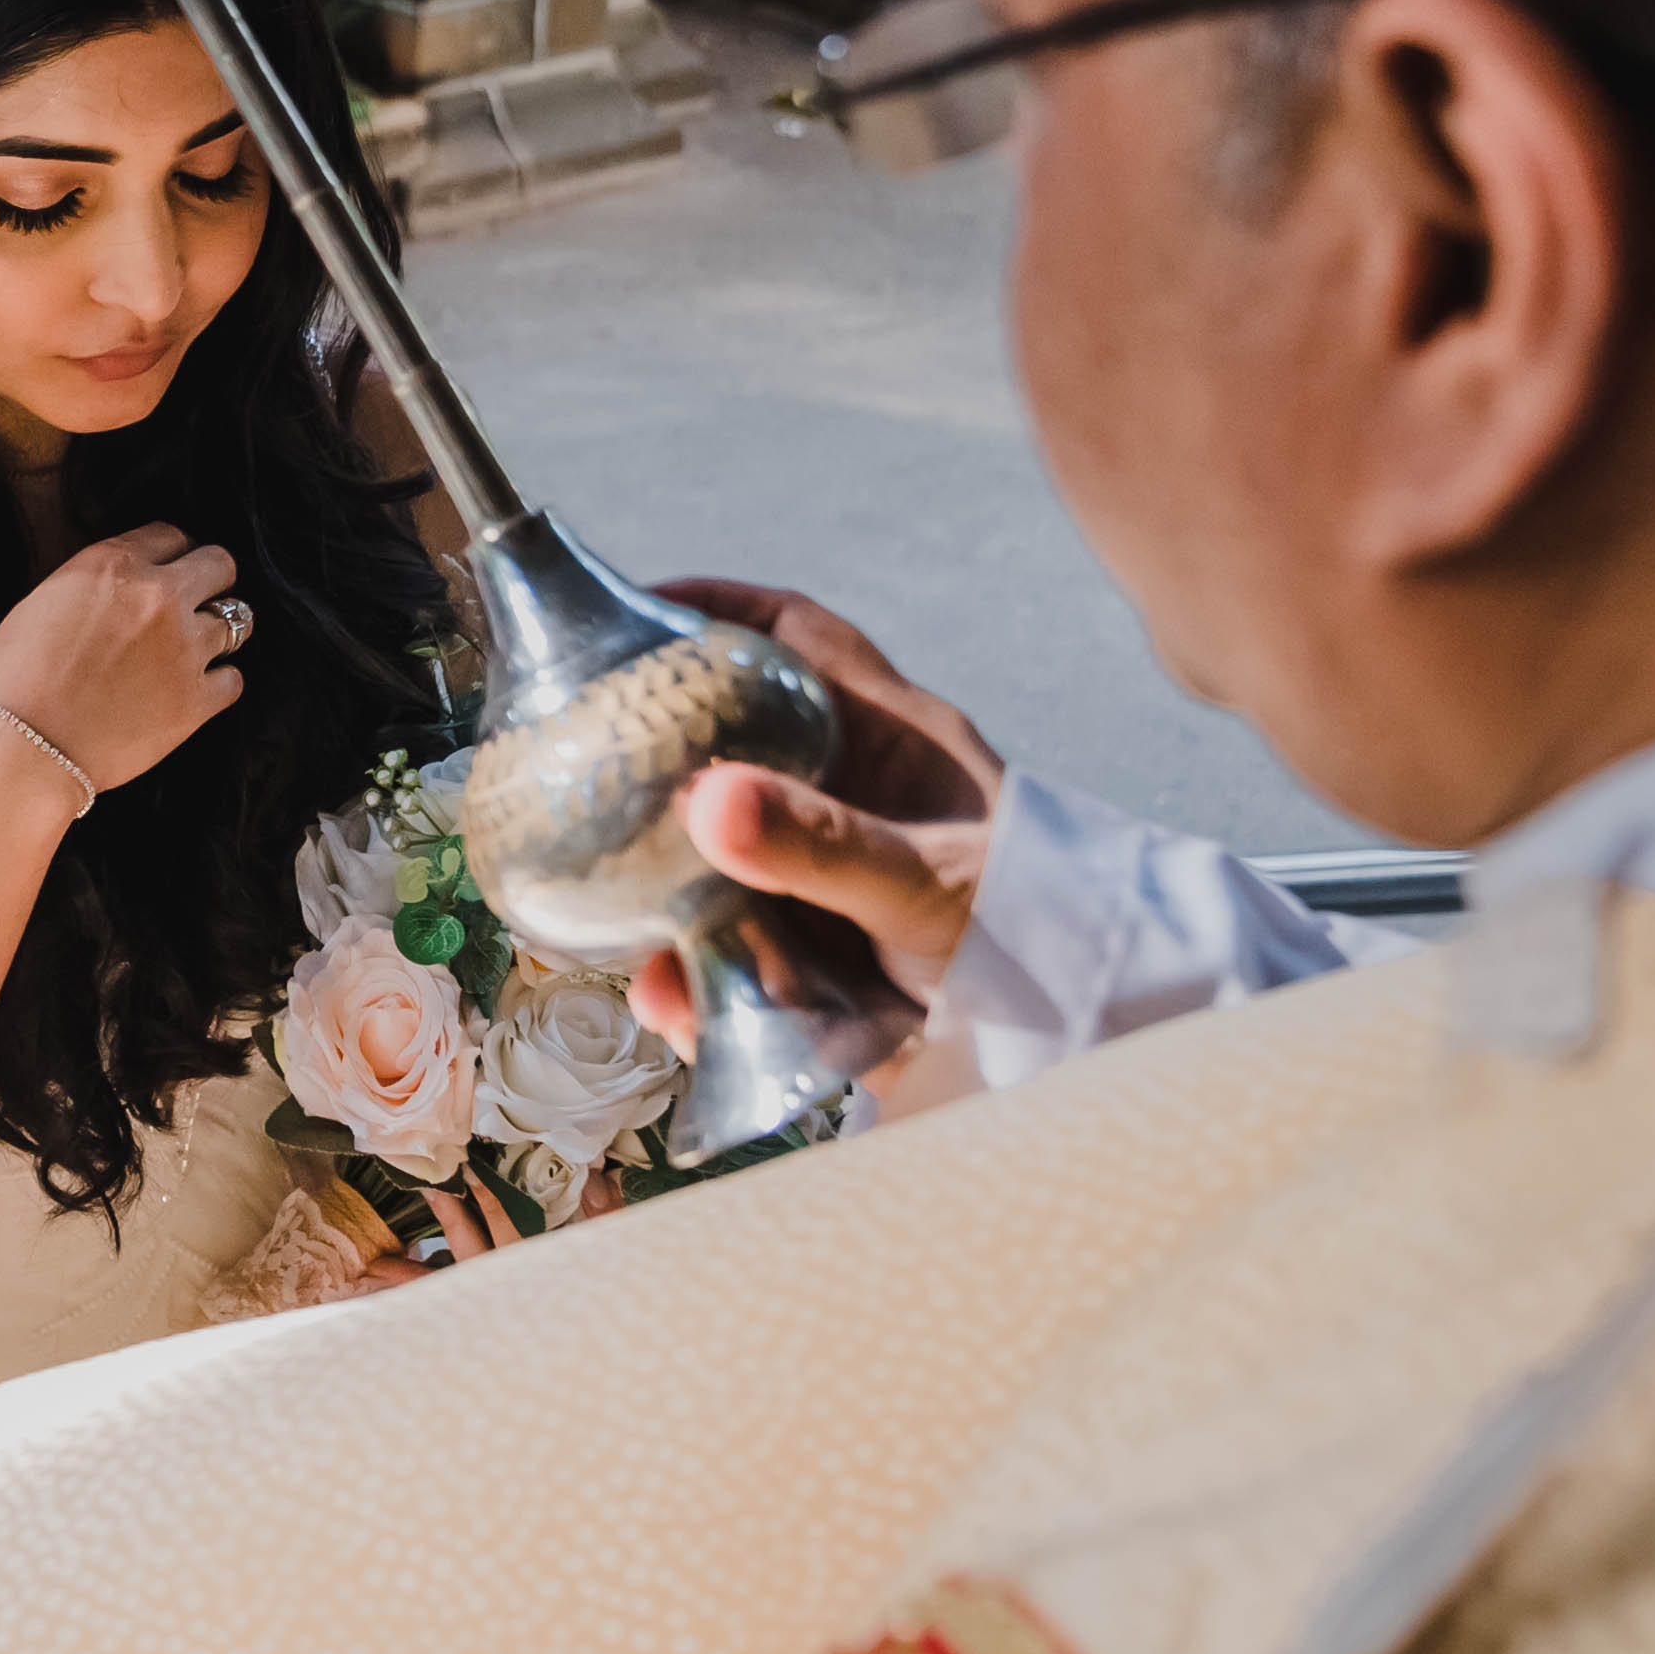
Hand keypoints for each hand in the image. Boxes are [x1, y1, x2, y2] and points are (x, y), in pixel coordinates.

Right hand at [0, 523, 250, 803]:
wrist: (23, 747)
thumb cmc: (15, 678)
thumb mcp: (45, 600)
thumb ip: (96, 583)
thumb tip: (124, 587)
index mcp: (114, 566)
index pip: (170, 535)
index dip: (170, 554)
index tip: (167, 571)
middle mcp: (158, 598)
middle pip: (220, 564)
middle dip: (210, 579)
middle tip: (194, 601)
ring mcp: (184, 649)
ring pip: (239, 620)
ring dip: (217, 631)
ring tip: (195, 646)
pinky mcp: (196, 701)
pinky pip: (234, 680)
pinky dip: (218, 683)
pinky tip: (194, 688)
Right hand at [616, 582, 1004, 1071]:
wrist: (1078, 1047)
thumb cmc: (1036, 938)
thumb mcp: (929, 881)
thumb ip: (823, 844)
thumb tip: (706, 800)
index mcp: (892, 740)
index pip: (796, 639)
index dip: (718, 608)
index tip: (635, 606)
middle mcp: (849, 797)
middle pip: (730, 746)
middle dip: (654, 758)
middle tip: (575, 759)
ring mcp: (826, 879)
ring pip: (714, 864)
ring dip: (661, 893)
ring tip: (609, 914)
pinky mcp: (816, 961)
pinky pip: (730, 961)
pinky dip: (694, 983)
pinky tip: (670, 1003)